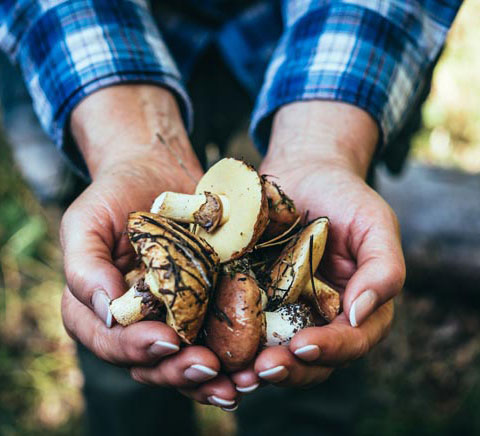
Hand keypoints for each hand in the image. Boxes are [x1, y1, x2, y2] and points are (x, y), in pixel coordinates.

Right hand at [60, 85, 238, 407]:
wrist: (156, 173)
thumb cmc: (113, 195)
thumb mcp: (86, 222)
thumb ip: (84, 266)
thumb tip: (107, 310)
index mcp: (95, 310)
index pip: (110, 342)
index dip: (135, 348)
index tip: (168, 340)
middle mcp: (132, 322)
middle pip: (149, 363)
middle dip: (178, 371)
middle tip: (209, 368)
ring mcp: (168, 316)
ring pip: (183, 360)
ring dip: (208, 378)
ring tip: (236, 382)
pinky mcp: (200, 305)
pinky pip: (212, 336)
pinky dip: (229, 355)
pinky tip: (251, 363)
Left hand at [232, 101, 404, 389]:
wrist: (303, 173)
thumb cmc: (344, 197)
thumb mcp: (374, 225)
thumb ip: (383, 268)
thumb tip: (361, 314)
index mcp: (356, 307)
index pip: (352, 341)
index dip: (332, 349)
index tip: (304, 346)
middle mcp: (321, 318)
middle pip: (312, 361)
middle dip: (289, 370)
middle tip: (262, 369)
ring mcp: (286, 311)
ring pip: (276, 353)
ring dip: (257, 369)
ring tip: (236, 374)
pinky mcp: (255, 298)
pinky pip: (245, 328)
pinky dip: (233, 344)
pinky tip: (214, 349)